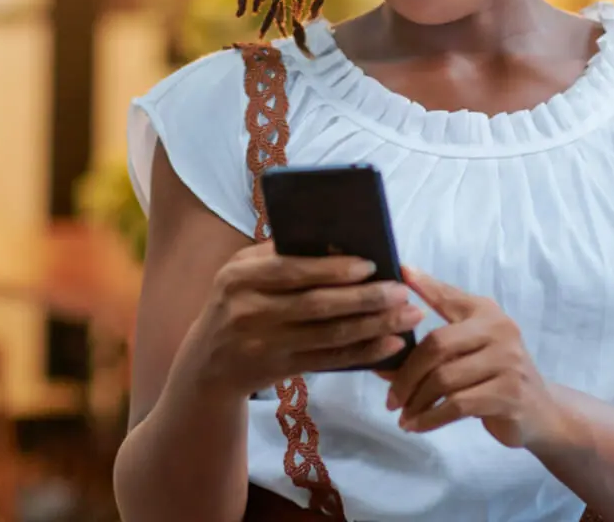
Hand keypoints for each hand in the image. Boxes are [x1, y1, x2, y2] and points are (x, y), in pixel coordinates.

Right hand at [188, 243, 424, 395]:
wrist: (206, 364)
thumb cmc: (236, 303)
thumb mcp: (240, 273)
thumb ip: (278, 256)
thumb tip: (337, 242)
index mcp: (238, 276)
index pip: (291, 270)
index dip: (333, 268)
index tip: (371, 264)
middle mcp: (248, 310)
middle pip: (316, 304)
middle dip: (365, 298)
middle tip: (402, 291)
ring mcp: (263, 344)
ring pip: (328, 334)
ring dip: (373, 325)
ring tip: (407, 316)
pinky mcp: (278, 370)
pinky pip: (328, 360)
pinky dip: (362, 353)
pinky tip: (389, 345)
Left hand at [380, 267, 559, 447]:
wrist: (540, 411)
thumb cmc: (494, 375)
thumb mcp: (468, 350)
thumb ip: (432, 345)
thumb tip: (381, 354)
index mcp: (486, 313)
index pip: (447, 297)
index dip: (423, 285)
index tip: (400, 271)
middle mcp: (499, 331)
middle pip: (437, 345)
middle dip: (407, 374)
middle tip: (390, 397)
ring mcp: (507, 362)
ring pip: (444, 379)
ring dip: (416, 401)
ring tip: (401, 414)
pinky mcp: (508, 395)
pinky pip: (456, 405)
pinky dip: (430, 418)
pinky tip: (416, 424)